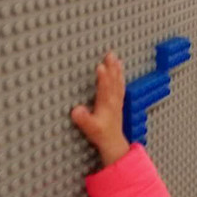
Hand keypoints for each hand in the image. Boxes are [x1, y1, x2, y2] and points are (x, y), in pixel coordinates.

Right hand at [70, 52, 130, 167]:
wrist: (112, 142)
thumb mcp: (90, 129)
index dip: (103, 78)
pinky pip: (120, 86)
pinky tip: (120, 70)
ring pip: (118, 82)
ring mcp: (116, 101)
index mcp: (106, 105)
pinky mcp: (117, 102)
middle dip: (111, 68)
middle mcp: (112, 101)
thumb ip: (83, 120)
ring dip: (117, 70)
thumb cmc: (100, 134)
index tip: (100, 66)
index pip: (105, 88)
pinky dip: (120, 77)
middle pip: (113, 81)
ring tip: (116, 58)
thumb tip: (76, 110)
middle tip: (110, 54)